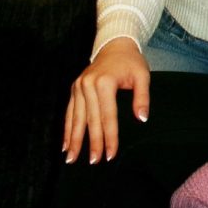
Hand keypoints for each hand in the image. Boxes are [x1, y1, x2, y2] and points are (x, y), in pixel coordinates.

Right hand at [63, 37, 149, 163]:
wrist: (114, 45)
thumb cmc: (130, 62)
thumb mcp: (142, 76)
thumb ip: (142, 97)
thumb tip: (141, 119)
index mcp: (105, 82)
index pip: (108, 115)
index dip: (110, 136)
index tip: (110, 154)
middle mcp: (88, 84)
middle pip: (90, 119)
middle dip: (92, 142)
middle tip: (93, 162)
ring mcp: (78, 86)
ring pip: (76, 118)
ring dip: (74, 140)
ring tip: (71, 159)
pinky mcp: (74, 88)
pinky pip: (69, 112)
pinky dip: (67, 129)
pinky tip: (65, 144)